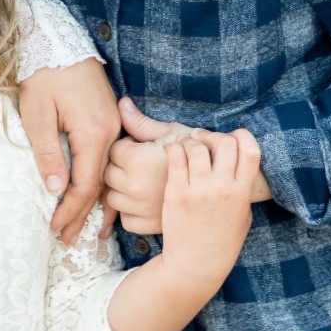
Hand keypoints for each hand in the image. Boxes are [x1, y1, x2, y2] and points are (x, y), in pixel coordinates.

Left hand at [18, 60, 121, 243]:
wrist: (57, 40)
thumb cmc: (43, 74)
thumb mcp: (37, 114)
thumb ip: (47, 153)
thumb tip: (55, 189)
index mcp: (94, 132)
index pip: (84, 185)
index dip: (70, 211)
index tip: (54, 228)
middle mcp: (110, 132)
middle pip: (99, 185)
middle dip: (81, 214)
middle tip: (66, 240)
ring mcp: (113, 126)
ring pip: (106, 174)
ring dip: (94, 203)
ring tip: (85, 230)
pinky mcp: (109, 120)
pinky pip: (107, 160)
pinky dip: (101, 182)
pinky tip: (97, 199)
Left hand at [102, 100, 189, 233]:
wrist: (222, 188)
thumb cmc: (198, 156)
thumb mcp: (171, 133)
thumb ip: (140, 122)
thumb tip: (121, 102)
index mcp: (138, 161)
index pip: (114, 151)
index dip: (127, 147)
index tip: (143, 149)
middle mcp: (135, 187)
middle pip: (109, 175)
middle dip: (122, 168)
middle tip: (143, 166)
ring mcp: (141, 210)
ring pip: (113, 199)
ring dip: (123, 191)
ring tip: (144, 183)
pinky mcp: (148, 227)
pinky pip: (126, 220)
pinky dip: (132, 212)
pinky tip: (146, 202)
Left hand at [158, 129, 261, 292]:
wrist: (197, 264)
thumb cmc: (222, 241)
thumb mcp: (243, 215)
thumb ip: (243, 188)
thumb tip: (240, 162)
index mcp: (242, 193)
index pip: (251, 150)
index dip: (243, 136)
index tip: (232, 138)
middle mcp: (222, 189)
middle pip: (224, 142)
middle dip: (214, 135)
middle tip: (204, 141)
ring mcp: (198, 190)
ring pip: (196, 145)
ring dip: (191, 141)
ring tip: (187, 148)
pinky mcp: (176, 193)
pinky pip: (175, 156)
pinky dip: (174, 148)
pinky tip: (174, 154)